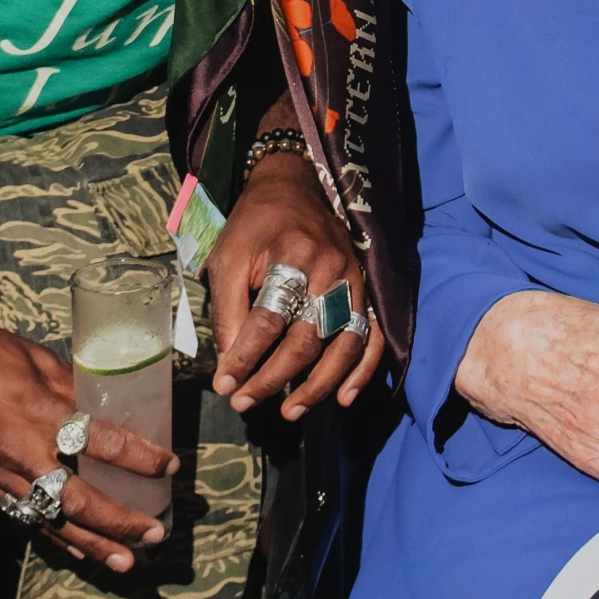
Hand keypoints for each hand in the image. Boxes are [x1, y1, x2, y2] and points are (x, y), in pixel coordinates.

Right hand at [0, 297, 178, 572]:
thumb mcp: (35, 358)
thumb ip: (70, 386)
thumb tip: (105, 403)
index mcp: (36, 411)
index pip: (99, 442)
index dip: (139, 457)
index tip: (169, 467)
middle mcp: (16, 450)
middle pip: (76, 500)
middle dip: (118, 523)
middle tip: (154, 536)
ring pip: (46, 518)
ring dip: (88, 544)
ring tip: (123, 562)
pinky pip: (19, 514)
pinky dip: (49, 533)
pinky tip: (74, 549)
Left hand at [205, 151, 382, 420]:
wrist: (294, 186)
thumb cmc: (255, 225)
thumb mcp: (228, 257)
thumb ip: (228, 309)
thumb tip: (229, 365)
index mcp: (291, 257)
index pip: (269, 319)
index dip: (246, 357)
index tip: (225, 385)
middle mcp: (329, 271)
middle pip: (306, 339)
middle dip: (274, 378)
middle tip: (245, 402)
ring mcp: (354, 282)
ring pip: (343, 345)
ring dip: (318, 386)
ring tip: (290, 412)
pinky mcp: (365, 290)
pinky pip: (373, 337)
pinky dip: (362, 372)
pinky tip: (344, 398)